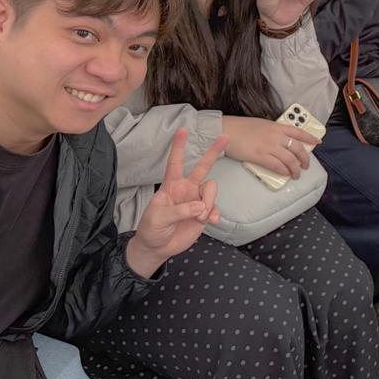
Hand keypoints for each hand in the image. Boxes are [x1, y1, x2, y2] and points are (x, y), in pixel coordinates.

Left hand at [125, 129, 228, 276]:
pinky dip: (215, 214)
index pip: (175, 163)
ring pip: (212, 189)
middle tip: (226, 137)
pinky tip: (210, 221)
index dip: (178, 147)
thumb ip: (179, 211)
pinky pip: (216, 208)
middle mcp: (186, 189)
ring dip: (209, 203)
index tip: (182, 130)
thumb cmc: (151, 229)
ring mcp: (197, 200)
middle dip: (213, 152)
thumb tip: (200, 207)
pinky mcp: (204, 213)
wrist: (158, 248)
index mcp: (171, 186)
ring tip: (200, 217)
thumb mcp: (158, 218)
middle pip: (203, 167)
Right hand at [221, 114, 320, 178]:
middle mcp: (276, 136)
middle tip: (306, 165)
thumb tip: (280, 142)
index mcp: (277, 126)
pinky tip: (286, 174)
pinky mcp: (260, 156)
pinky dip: (284, 171)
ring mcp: (269, 146)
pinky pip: (277, 166)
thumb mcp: (262, 125)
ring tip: (297, 174)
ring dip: (296, 169)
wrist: (226, 130)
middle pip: (298, 148)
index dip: (310, 138)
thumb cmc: (241, 127)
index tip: (318, 142)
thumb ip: (273, 132)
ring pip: (290, 159)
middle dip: (305, 159)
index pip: (299, 132)